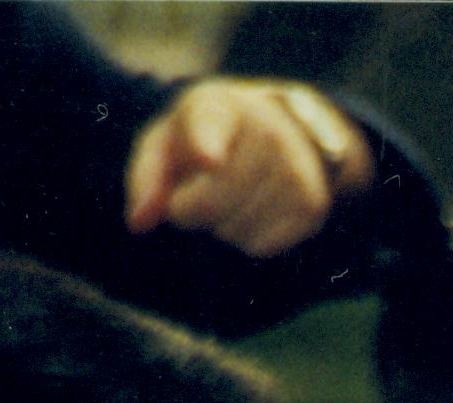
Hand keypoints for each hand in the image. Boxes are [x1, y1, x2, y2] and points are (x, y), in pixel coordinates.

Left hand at [125, 79, 369, 256]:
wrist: (280, 126)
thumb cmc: (207, 139)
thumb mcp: (168, 142)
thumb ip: (146, 178)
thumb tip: (140, 223)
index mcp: (219, 106)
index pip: (211, 127)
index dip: (205, 147)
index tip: (207, 159)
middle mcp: (266, 131)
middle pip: (211, 203)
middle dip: (190, 211)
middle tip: (194, 193)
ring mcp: (295, 168)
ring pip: (234, 231)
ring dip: (221, 225)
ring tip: (230, 194)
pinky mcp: (312, 204)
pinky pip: (259, 247)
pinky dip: (247, 238)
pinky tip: (252, 208)